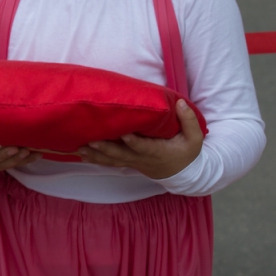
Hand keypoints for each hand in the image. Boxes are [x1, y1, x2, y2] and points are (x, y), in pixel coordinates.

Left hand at [76, 100, 204, 180]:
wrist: (181, 173)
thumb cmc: (186, 153)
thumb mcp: (195, 138)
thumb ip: (188, 120)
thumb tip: (180, 103)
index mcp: (159, 151)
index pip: (145, 147)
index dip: (135, 142)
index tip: (125, 134)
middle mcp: (143, 158)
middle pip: (123, 155)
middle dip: (107, 149)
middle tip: (92, 141)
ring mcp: (133, 162)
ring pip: (113, 160)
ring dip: (96, 155)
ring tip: (80, 149)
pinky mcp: (127, 162)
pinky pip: (110, 162)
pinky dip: (96, 159)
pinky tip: (82, 155)